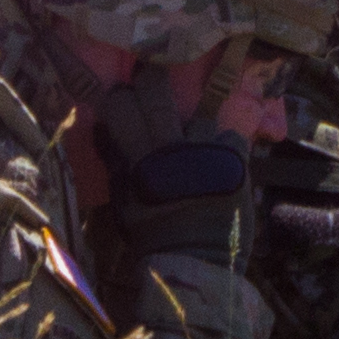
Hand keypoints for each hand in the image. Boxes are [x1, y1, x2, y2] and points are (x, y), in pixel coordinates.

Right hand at [94, 79, 251, 265]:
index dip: (119, 96)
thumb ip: (115, 162)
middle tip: (151, 74)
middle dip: (152, 79)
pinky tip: (218, 164)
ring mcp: (208, 151)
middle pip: (158, 94)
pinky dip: (222, 146)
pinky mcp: (238, 158)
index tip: (121, 93)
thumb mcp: (123, 204)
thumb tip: (100, 124)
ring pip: (198, 113)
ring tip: (193, 146)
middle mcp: (173, 150)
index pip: (121, 107)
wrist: (198, 264)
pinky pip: (229, 135)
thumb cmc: (153, 237)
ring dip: (193, 125)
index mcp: (140, 162)